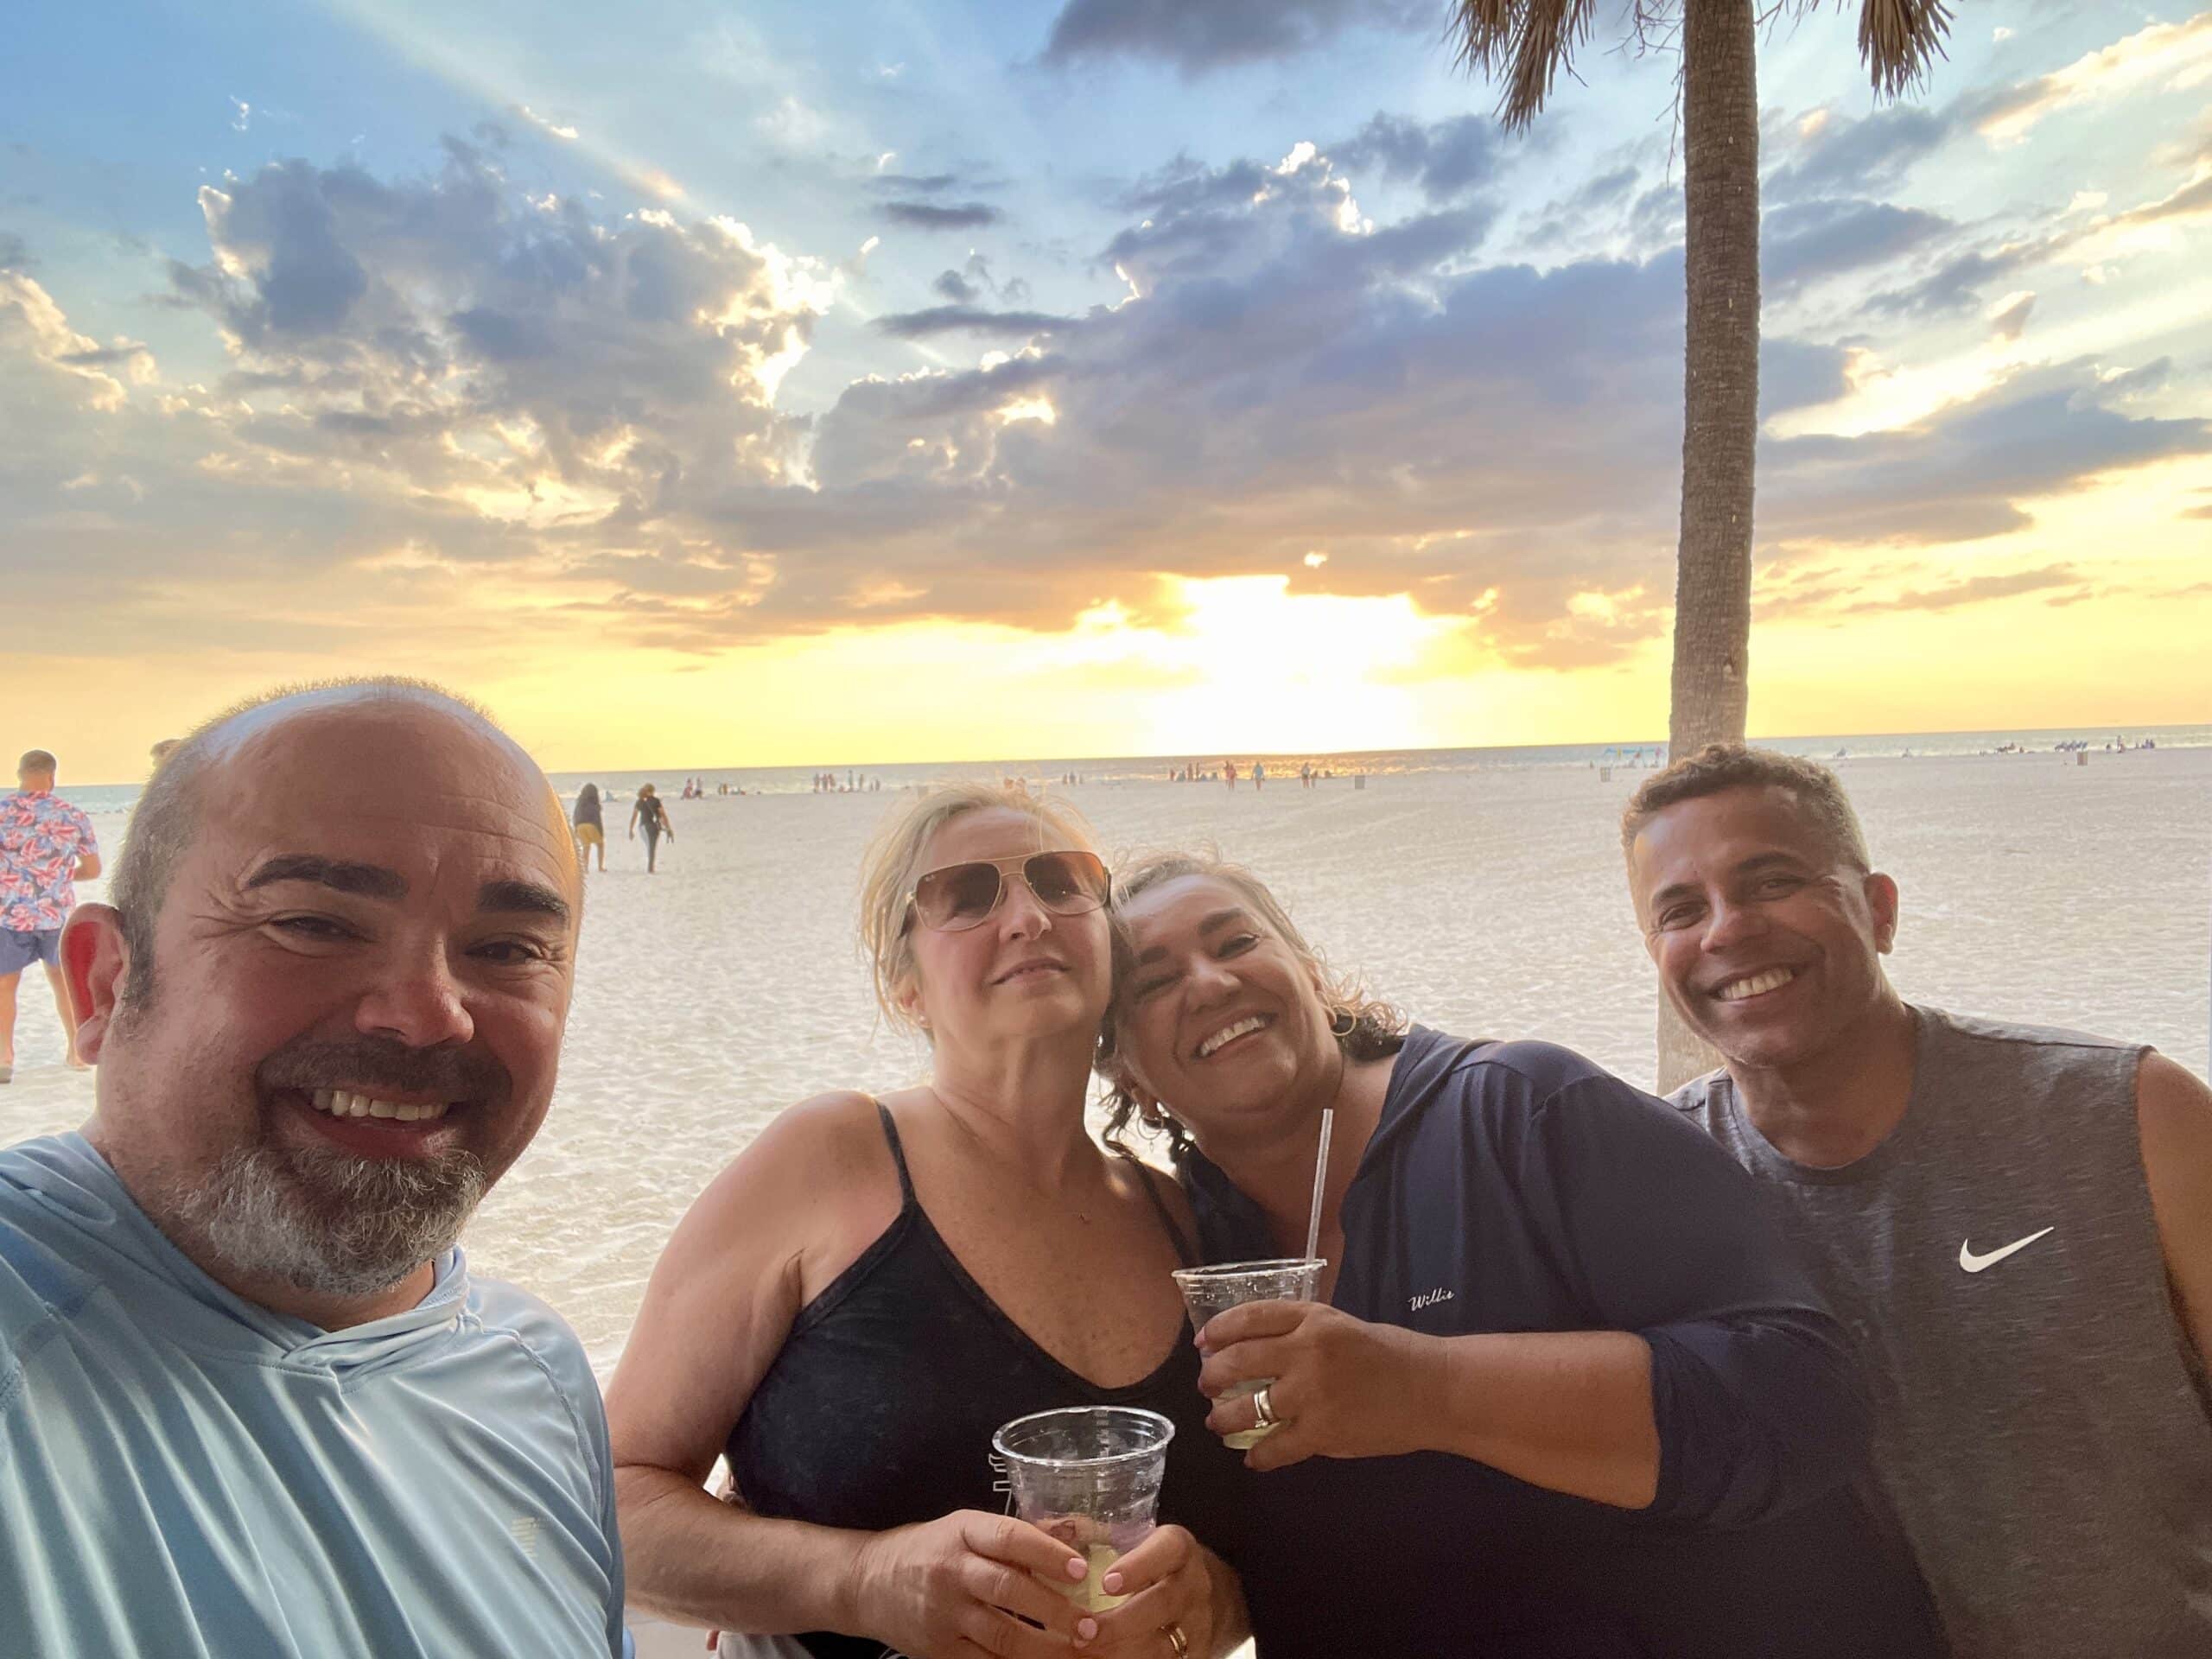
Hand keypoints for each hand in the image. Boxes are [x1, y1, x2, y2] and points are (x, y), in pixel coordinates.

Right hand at [852, 1509, 1088, 1658]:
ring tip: (1075, 1650)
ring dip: (1044, 1646)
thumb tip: (1072, 1535)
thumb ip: (1011, 1536)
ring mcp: (943, 1613)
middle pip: (1009, 1589)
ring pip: (1001, 1633)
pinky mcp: (938, 1648)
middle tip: (1090, 1624)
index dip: (1048, 1553)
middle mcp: (952, 1570)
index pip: (1010, 1537)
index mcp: (963, 1532)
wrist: (867, 1582)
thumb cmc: (930, 1549)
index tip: (1080, 1570)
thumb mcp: (963, 1528)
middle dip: (1055, 1610)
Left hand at [1075, 1526, 1229, 1658]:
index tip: (1105, 1582)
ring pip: (1166, 1644)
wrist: (1206, 1598)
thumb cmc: (1155, 1564)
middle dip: (1122, 1622)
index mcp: (1179, 1549)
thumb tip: (1050, 1529)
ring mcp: (1198, 1624)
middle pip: (1164, 1603)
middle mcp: (1194, 1586)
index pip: (1167, 1550)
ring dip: (1124, 1651)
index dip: (1138, 1566)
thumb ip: (1100, 1534)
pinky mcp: (1195, 1654)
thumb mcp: (1140, 1541)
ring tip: (1085, 1650)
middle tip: (1084, 1630)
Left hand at [1197, 1300, 1444, 1471]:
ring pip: (1248, 1408)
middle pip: (1238, 1361)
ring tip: (1218, 1422)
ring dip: (1224, 1418)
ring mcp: (1313, 1393)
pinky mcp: (1323, 1432)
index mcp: (1312, 1319)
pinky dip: (1258, 1457)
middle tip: (1207, 1386)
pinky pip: (1275, 1448)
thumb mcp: (1340, 1325)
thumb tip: (1250, 1351)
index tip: (1203, 1342)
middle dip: (1212, 1376)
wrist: (1432, 1388)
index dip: (1219, 1329)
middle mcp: (1307, 1351)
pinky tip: (1253, 1459)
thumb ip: (1299, 1334)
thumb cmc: (1388, 1354)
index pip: (1250, 1317)